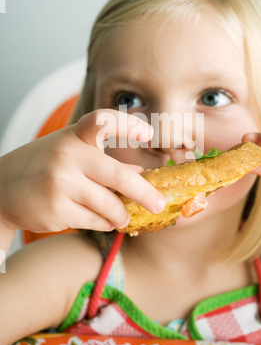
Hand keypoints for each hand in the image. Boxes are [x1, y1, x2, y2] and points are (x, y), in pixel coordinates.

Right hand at [0, 109, 165, 236]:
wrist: (0, 189)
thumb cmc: (43, 167)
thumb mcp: (70, 154)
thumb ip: (104, 161)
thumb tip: (141, 173)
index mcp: (73, 137)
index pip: (102, 121)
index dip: (128, 125)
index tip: (148, 135)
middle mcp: (68, 157)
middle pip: (119, 176)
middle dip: (146, 194)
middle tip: (160, 204)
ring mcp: (61, 184)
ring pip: (110, 206)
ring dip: (123, 214)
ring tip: (124, 216)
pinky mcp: (57, 210)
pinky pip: (95, 221)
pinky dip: (106, 223)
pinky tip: (103, 220)